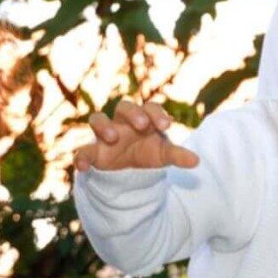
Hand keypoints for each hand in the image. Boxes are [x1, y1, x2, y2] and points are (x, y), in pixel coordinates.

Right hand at [74, 99, 198, 171]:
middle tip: (142, 126)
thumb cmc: (148, 153)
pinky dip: (81, 157)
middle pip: (123, 106)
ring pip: (97, 119)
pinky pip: (82, 150)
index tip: (166, 127)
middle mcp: (122, 122)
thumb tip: (197, 161)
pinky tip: (84, 166)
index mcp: (143, 119)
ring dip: (104, 126)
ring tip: (113, 137)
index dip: (157, 114)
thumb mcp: (164, 155)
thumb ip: (177, 156)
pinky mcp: (93, 152)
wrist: (128, 170)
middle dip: (133, 113)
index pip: (150, 107)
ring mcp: (105, 135)